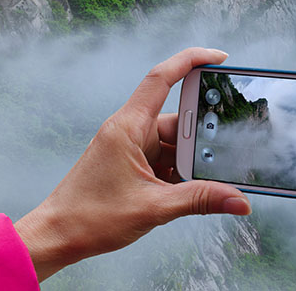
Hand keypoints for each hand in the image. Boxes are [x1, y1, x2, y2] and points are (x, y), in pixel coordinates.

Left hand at [14, 47, 251, 280]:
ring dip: (191, 161)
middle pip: (179, 119)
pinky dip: (181, 172)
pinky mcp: (133, 165)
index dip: (191, 60)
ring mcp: (132, 148)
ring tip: (209, 180)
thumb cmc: (89, 217)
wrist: (55, 237)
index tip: (220, 58)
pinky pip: (166, 159)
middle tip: (224, 151)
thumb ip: (200, 200)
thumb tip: (240, 201)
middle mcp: (130, 131)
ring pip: (175, 143)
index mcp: (128, 127)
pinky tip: (193, 189)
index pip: (162, 78)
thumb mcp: (154, 207)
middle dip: (202, 136)